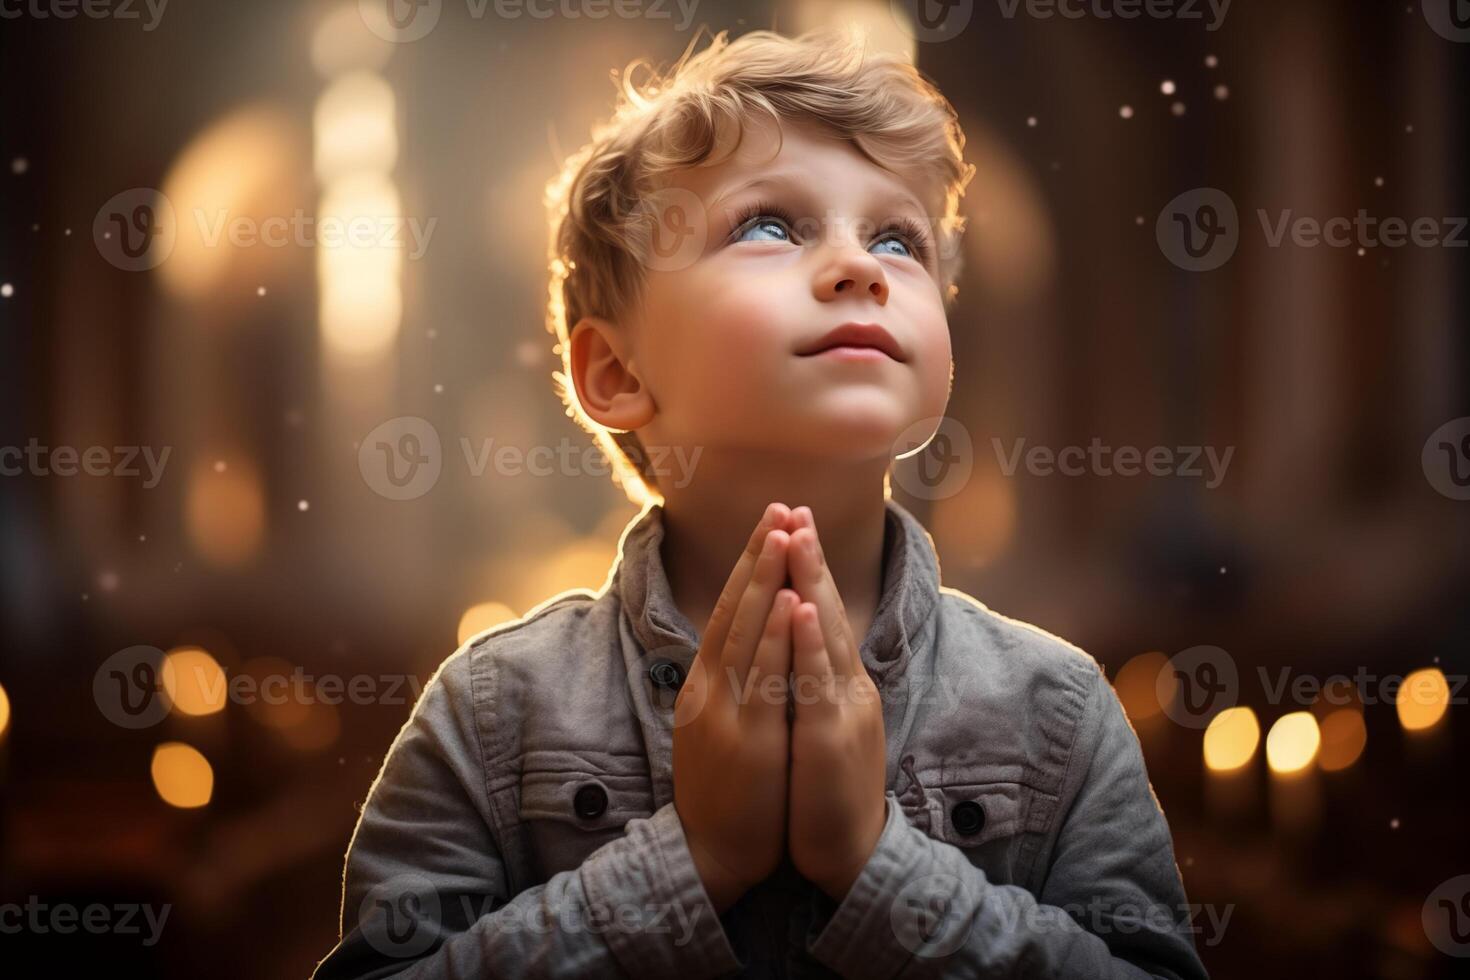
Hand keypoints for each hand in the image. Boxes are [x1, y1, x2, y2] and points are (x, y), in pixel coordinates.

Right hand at [673, 503, 798, 913]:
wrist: (711, 855)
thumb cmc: (726, 791)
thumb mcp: (718, 726)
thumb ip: (729, 683)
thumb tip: (743, 642)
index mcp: (707, 683)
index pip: (729, 610)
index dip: (751, 565)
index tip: (771, 523)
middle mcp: (710, 688)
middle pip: (735, 609)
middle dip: (759, 556)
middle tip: (778, 507)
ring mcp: (725, 712)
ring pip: (746, 634)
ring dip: (767, 582)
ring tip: (784, 535)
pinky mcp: (746, 740)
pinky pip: (761, 680)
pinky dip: (775, 639)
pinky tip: (788, 605)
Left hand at [785, 506, 887, 901]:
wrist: (850, 852)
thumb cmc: (827, 791)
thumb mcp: (819, 725)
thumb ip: (811, 684)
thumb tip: (794, 647)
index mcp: (838, 683)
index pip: (821, 614)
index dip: (806, 570)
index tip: (789, 524)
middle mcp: (845, 686)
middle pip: (826, 611)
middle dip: (808, 558)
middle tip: (794, 508)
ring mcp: (842, 709)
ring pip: (824, 635)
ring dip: (810, 583)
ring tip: (796, 536)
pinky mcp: (832, 738)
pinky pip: (817, 683)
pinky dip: (809, 643)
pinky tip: (801, 608)